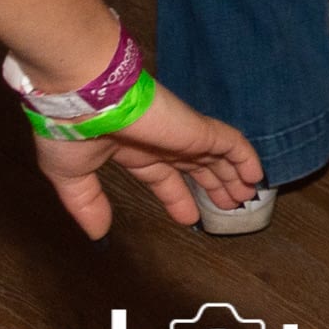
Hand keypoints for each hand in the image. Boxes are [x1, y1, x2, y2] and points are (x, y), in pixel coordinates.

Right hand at [32, 80, 261, 239]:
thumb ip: (88, 204)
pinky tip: (257, 174)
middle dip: (212, 186)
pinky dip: (245, 157)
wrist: (84, 95)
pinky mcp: (197, 128)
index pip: (163, 177)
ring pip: (216, 157)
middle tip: (230, 205)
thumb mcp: (72, 176)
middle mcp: (160, 142)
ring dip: (232, 177)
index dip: (177, 197)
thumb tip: (98, 233)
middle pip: (196, 167)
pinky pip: (231, 143)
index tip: (190, 216)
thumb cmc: (71, 129)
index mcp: (132, 150)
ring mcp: (180, 134)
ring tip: (247, 196)